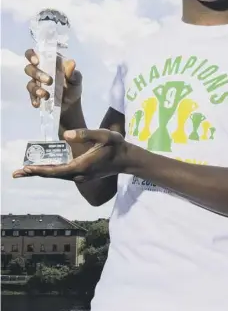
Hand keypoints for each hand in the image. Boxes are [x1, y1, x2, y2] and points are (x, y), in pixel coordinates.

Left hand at [13, 129, 128, 181]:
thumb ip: (84, 134)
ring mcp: (81, 177)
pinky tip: (45, 168)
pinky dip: (52, 172)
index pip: (55, 171)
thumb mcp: (103, 135)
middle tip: (17, 173)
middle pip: (53, 175)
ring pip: (58, 175)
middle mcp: (79, 175)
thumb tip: (64, 135)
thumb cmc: (116, 146)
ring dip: (42, 173)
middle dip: (35, 173)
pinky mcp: (84, 175)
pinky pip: (63, 174)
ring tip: (26, 171)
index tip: (25, 169)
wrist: (127, 159)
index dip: (38, 170)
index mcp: (81, 166)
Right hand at [24, 48, 81, 112]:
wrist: (72, 104)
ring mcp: (37, 84)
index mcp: (49, 63)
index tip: (36, 61)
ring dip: (36, 89)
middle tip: (49, 81)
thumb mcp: (76, 79)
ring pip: (30, 84)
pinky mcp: (36, 96)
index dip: (31, 55)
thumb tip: (71, 63)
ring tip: (45, 95)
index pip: (35, 54)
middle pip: (29, 68)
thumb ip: (72, 72)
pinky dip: (34, 100)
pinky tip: (38, 103)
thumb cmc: (73, 86)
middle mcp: (40, 71)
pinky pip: (31, 96)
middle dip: (37, 74)